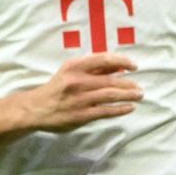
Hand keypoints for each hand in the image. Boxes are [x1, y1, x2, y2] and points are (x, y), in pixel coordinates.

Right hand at [17, 53, 141, 131]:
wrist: (36, 109)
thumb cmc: (58, 87)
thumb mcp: (71, 72)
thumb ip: (93, 68)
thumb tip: (119, 66)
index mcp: (75, 66)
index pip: (104, 59)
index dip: (123, 61)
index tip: (134, 66)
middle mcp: (77, 81)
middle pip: (111, 80)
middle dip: (129, 83)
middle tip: (140, 87)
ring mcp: (80, 99)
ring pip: (111, 95)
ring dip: (128, 95)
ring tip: (139, 96)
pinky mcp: (81, 115)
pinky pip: (105, 111)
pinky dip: (120, 109)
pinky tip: (129, 107)